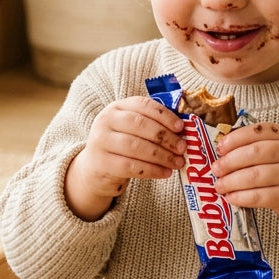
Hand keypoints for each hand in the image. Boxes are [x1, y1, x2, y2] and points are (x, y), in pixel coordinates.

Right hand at [65, 96, 184, 220]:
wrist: (95, 169)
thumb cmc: (121, 146)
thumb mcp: (131, 130)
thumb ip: (152, 126)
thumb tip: (183, 131)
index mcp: (117, 107)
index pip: (143, 105)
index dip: (164, 115)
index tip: (181, 127)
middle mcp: (106, 120)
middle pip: (140, 125)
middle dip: (165, 137)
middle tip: (183, 148)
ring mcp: (101, 141)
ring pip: (136, 146)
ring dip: (162, 156)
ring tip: (177, 162)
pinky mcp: (102, 163)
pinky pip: (131, 166)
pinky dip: (152, 170)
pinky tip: (165, 173)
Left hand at [210, 122, 278, 235]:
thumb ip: (260, 145)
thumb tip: (223, 150)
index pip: (258, 131)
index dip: (235, 138)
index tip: (220, 147)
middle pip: (254, 153)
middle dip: (230, 161)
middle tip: (216, 168)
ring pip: (254, 176)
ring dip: (231, 181)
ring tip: (219, 185)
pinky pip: (258, 196)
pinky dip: (240, 197)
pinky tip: (231, 197)